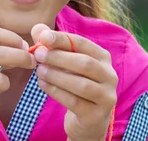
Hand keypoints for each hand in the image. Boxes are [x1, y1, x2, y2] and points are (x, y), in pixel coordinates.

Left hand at [31, 24, 116, 140]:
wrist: (87, 120)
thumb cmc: (74, 84)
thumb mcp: (65, 63)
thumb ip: (52, 45)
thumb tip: (37, 28)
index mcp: (103, 57)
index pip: (83, 43)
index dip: (62, 39)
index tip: (42, 37)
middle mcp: (110, 75)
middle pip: (85, 63)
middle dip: (59, 57)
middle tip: (38, 55)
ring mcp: (106, 96)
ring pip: (81, 84)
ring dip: (57, 76)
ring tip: (39, 71)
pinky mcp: (97, 114)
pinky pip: (75, 102)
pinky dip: (56, 92)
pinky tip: (42, 85)